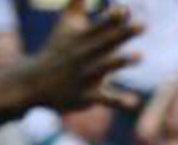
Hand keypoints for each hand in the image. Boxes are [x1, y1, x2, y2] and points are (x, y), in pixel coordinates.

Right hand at [26, 0, 142, 111]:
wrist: (34, 82)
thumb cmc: (58, 49)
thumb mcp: (67, 26)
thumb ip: (77, 4)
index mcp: (81, 38)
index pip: (99, 25)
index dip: (112, 18)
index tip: (124, 10)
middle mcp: (83, 54)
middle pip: (105, 42)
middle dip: (123, 34)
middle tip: (143, 25)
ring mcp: (85, 75)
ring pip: (104, 68)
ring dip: (120, 61)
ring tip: (140, 56)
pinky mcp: (87, 95)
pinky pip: (104, 98)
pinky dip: (118, 100)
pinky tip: (133, 102)